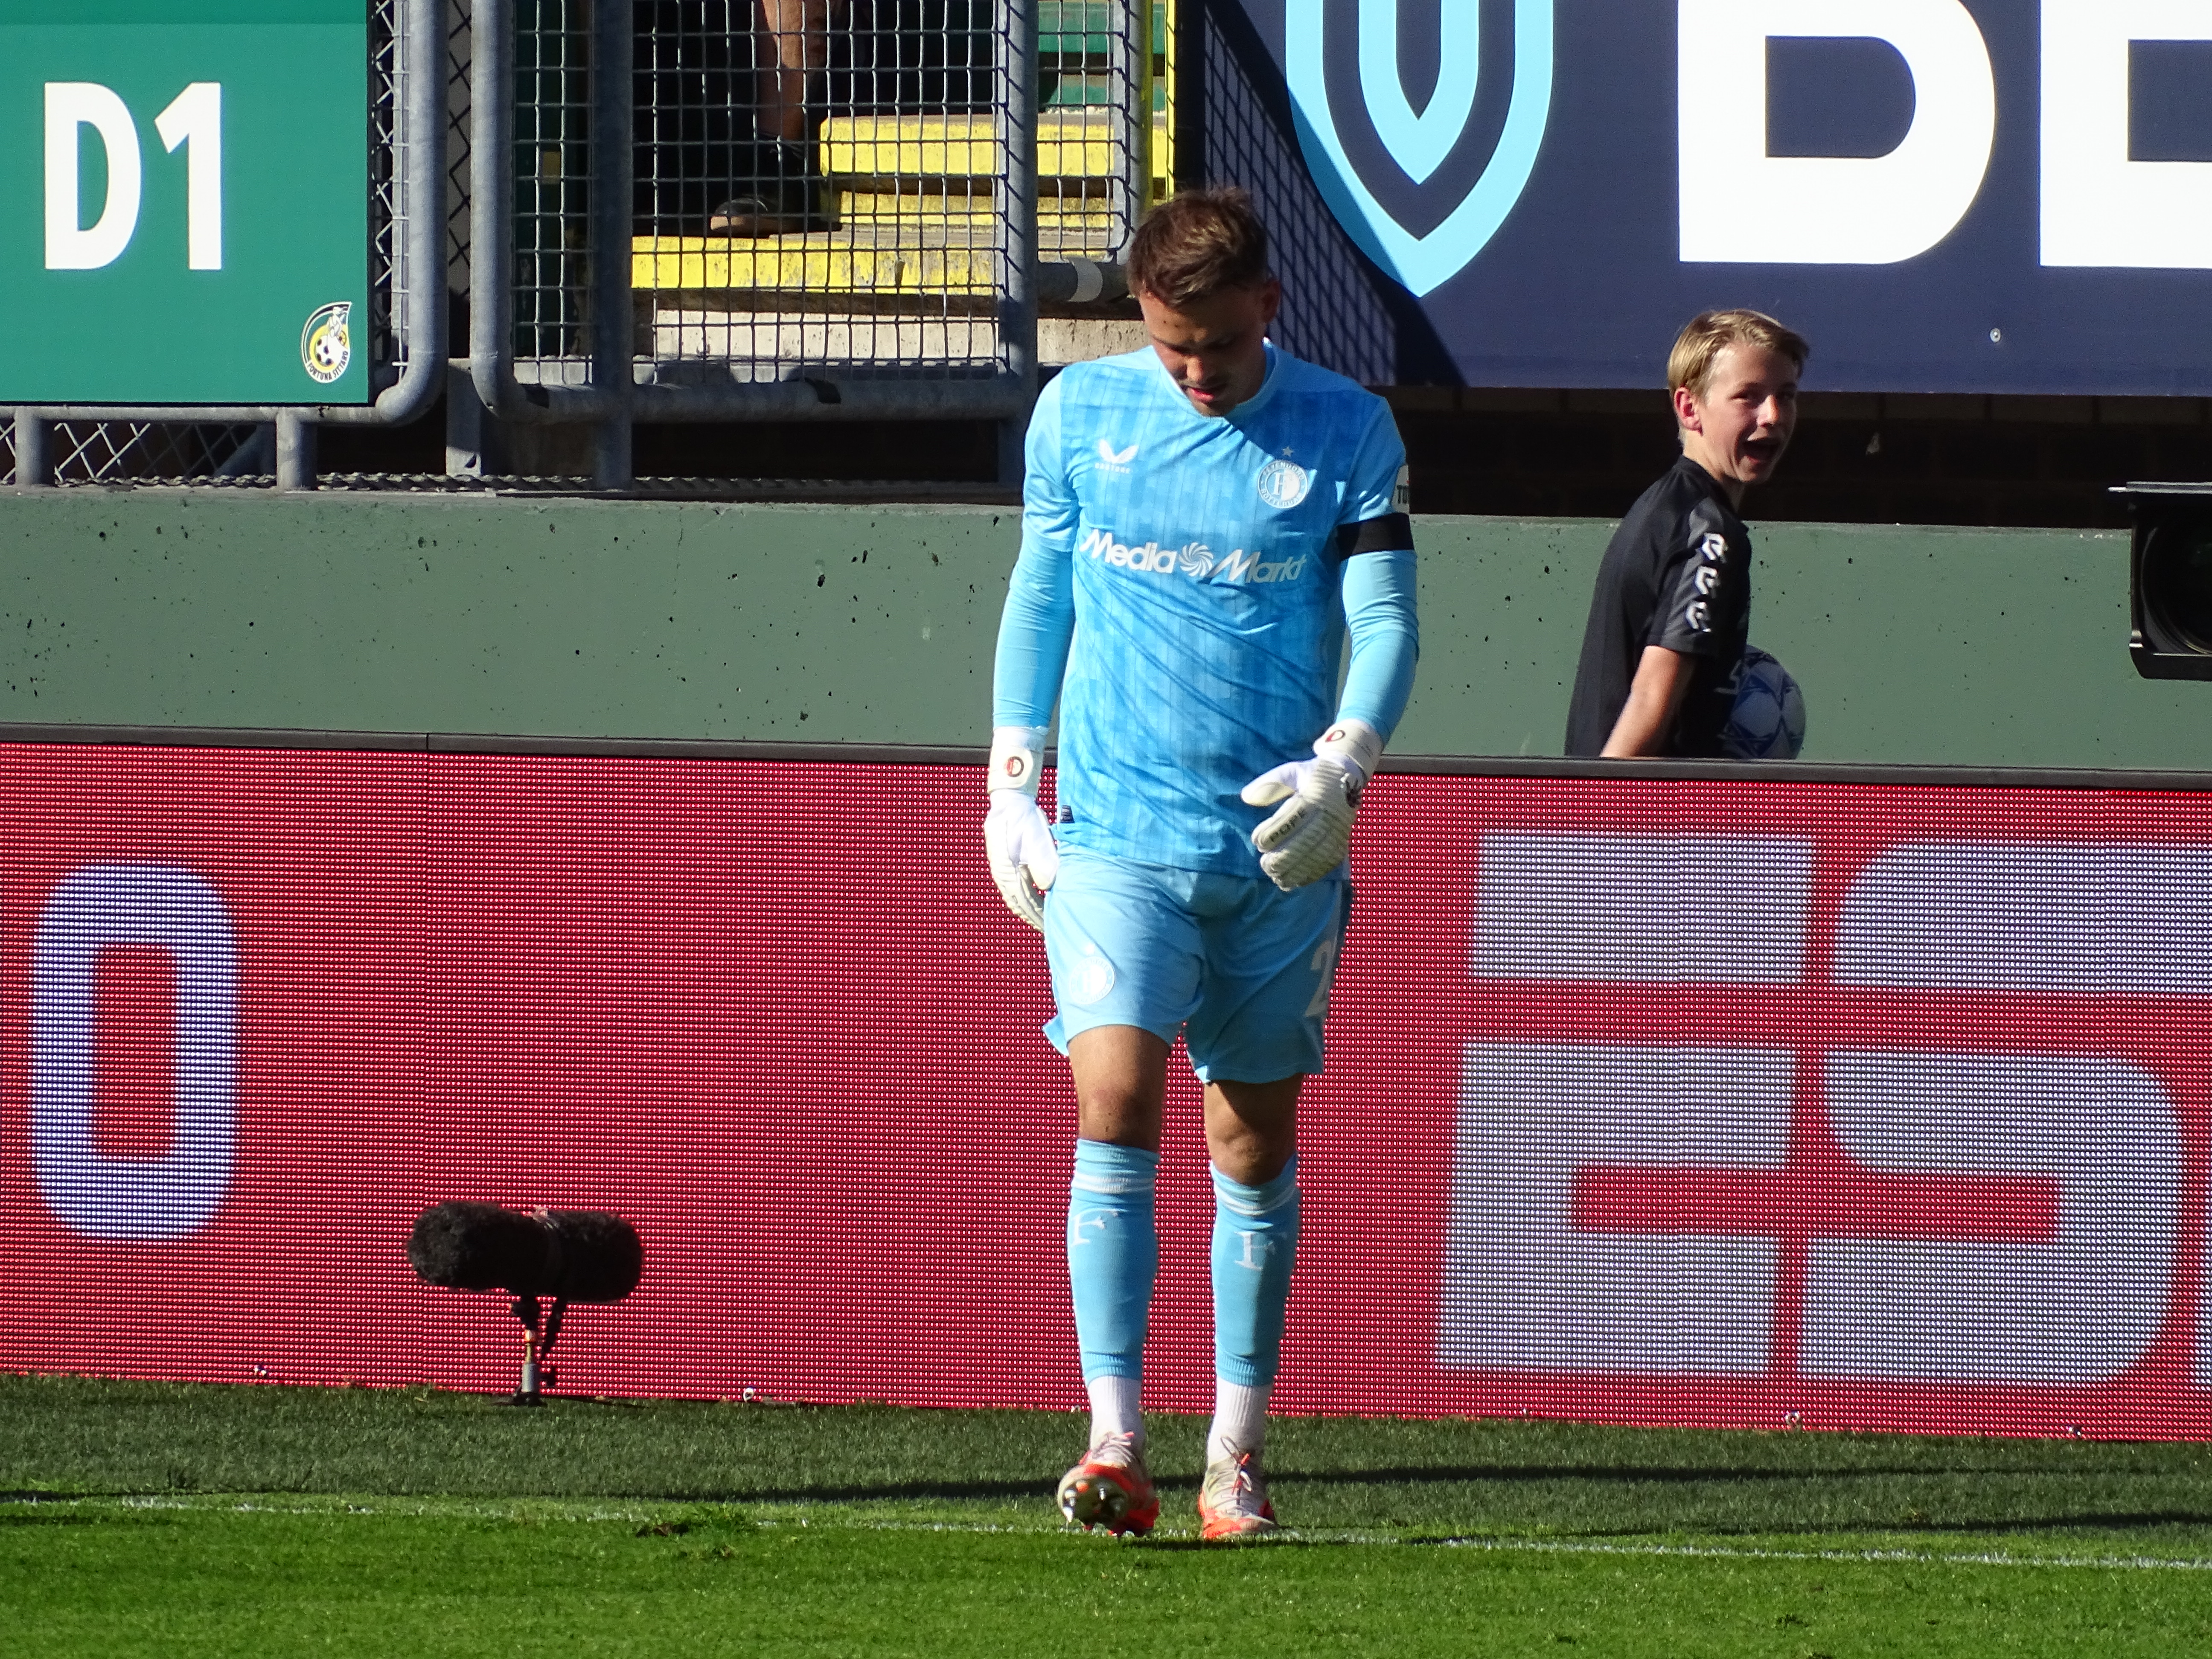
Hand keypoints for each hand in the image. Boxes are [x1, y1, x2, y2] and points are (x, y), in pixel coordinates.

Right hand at [983, 725, 1057, 927]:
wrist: (1009, 802)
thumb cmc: (1023, 817)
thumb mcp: (1035, 836)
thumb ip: (1042, 861)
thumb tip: (1048, 886)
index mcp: (1007, 869)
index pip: (1023, 900)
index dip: (1037, 916)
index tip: (1049, 927)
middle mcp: (1002, 873)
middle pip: (1018, 904)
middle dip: (1034, 919)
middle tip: (1050, 931)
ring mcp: (1002, 871)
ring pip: (1016, 899)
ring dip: (1030, 912)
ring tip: (1043, 923)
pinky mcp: (1006, 866)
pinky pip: (1016, 890)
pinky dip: (1027, 900)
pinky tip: (1037, 904)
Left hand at [1240, 718, 1383, 890]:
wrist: (1348, 776)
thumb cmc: (1312, 775)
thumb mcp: (1291, 772)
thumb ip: (1269, 784)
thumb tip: (1245, 797)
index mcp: (1314, 797)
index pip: (1291, 819)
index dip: (1272, 834)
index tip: (1257, 841)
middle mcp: (1328, 816)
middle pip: (1304, 843)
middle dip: (1282, 858)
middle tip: (1265, 865)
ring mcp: (1338, 831)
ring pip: (1316, 857)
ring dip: (1295, 871)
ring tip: (1277, 878)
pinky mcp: (1343, 842)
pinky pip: (1328, 863)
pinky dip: (1310, 875)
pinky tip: (1295, 881)